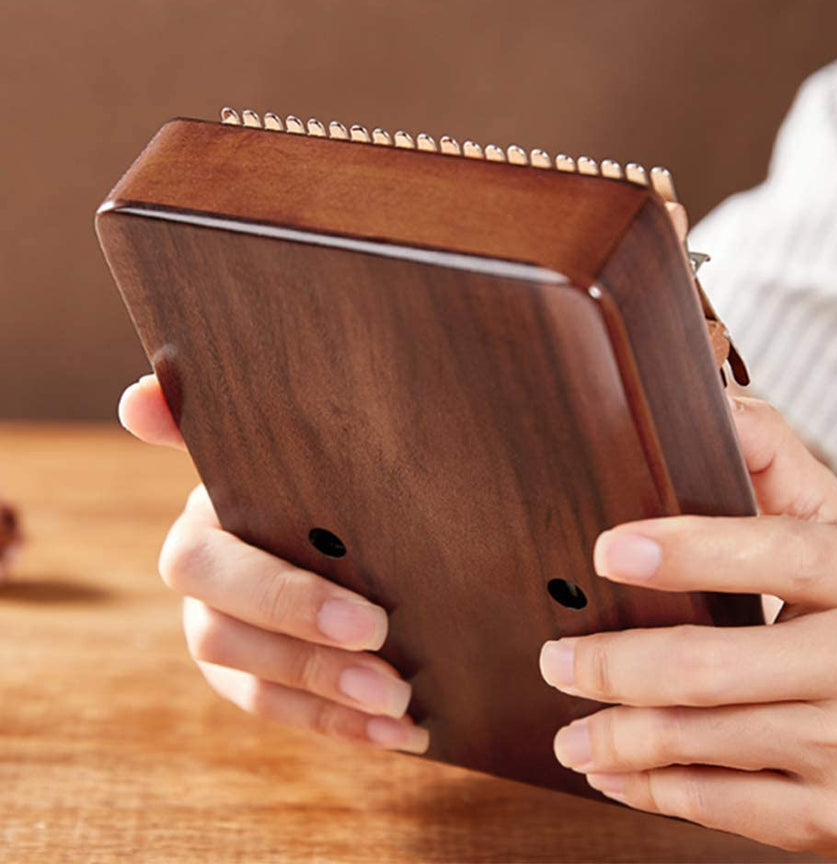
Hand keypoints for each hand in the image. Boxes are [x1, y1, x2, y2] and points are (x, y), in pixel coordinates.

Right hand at [119, 375, 427, 753]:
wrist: (334, 508)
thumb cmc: (309, 469)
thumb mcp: (277, 441)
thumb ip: (207, 420)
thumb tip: (140, 398)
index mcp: (205, 524)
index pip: (211, 568)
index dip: (282, 599)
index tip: (366, 620)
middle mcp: (202, 589)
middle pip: (227, 635)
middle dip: (311, 658)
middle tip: (388, 666)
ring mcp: (222, 640)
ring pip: (253, 683)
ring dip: (327, 703)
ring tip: (399, 707)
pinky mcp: (254, 680)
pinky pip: (283, 715)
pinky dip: (339, 728)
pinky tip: (399, 736)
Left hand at [540, 396, 836, 855]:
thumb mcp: (824, 526)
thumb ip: (769, 458)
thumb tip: (710, 399)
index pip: (771, 554)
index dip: (686, 552)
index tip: (606, 551)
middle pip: (710, 667)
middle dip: (611, 666)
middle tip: (554, 659)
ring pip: (701, 742)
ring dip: (614, 737)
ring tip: (568, 727)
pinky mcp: (833, 816)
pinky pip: (718, 806)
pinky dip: (650, 790)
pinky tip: (613, 772)